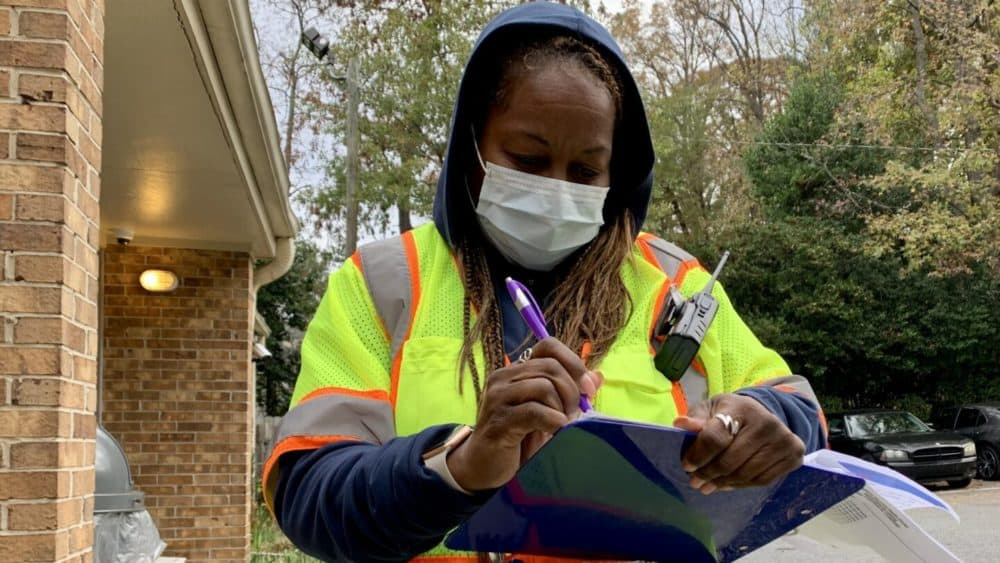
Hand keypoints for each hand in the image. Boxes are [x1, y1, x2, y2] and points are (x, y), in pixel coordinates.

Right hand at [447, 337, 600, 490]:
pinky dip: (553, 422)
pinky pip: (534, 411)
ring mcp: (498, 397)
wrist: (486, 468)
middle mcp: (503, 377)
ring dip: (560, 409)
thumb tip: (597, 377)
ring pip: (544, 387)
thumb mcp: (549, 414)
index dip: (573, 363)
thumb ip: (570, 394)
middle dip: (571, 392)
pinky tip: (556, 433)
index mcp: (516, 371)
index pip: (548, 346)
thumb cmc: (519, 441)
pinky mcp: (498, 420)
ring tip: (559, 427)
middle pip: (551, 367)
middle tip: (571, 415)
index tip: (587, 389)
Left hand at [673, 393, 803, 493]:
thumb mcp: (711, 409)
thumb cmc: (731, 414)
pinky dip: (740, 486)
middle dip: (707, 474)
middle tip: (695, 481)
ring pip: (745, 474)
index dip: (698, 454)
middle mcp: (766, 422)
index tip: (686, 465)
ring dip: (722, 484)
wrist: (765, 416)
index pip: (716, 436)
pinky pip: (761, 480)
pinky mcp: (793, 455)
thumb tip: (680, 424)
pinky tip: (727, 485)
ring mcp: (783, 439)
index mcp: (741, 407)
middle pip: (730, 460)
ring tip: (707, 486)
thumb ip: (697, 419)